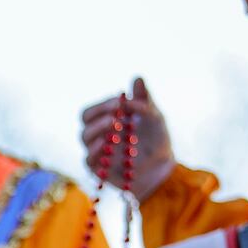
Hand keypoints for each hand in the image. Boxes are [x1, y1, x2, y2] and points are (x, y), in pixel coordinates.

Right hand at [81, 78, 174, 200]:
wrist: (162, 169)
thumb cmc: (157, 141)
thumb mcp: (154, 117)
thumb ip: (144, 99)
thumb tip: (137, 78)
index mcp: (107, 119)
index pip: (94, 109)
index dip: (104, 104)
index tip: (120, 102)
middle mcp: (99, 135)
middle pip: (84, 120)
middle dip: (98, 114)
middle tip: (115, 113)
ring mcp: (98, 152)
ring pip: (84, 137)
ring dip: (98, 128)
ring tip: (115, 125)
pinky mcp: (99, 170)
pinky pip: (88, 159)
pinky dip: (95, 149)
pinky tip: (106, 143)